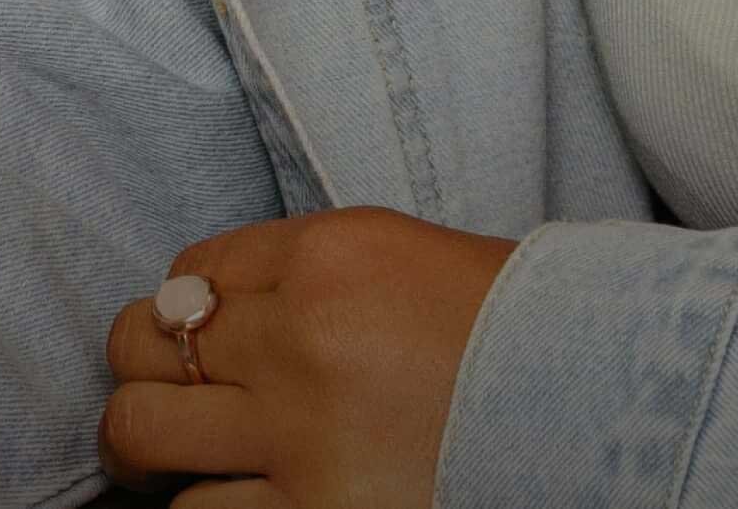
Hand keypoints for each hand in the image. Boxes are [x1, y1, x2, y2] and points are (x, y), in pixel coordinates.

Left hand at [99, 208, 517, 507]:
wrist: (595, 406)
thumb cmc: (510, 332)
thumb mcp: (405, 260)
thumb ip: (306, 274)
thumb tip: (203, 311)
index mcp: (329, 254)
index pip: (195, 268)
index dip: (189, 306)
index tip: (207, 334)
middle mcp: (302, 334)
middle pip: (143, 342)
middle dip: (141, 368)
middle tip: (164, 393)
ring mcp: (301, 432)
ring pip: (143, 431)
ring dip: (146, 447)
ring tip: (163, 460)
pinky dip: (202, 507)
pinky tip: (228, 497)